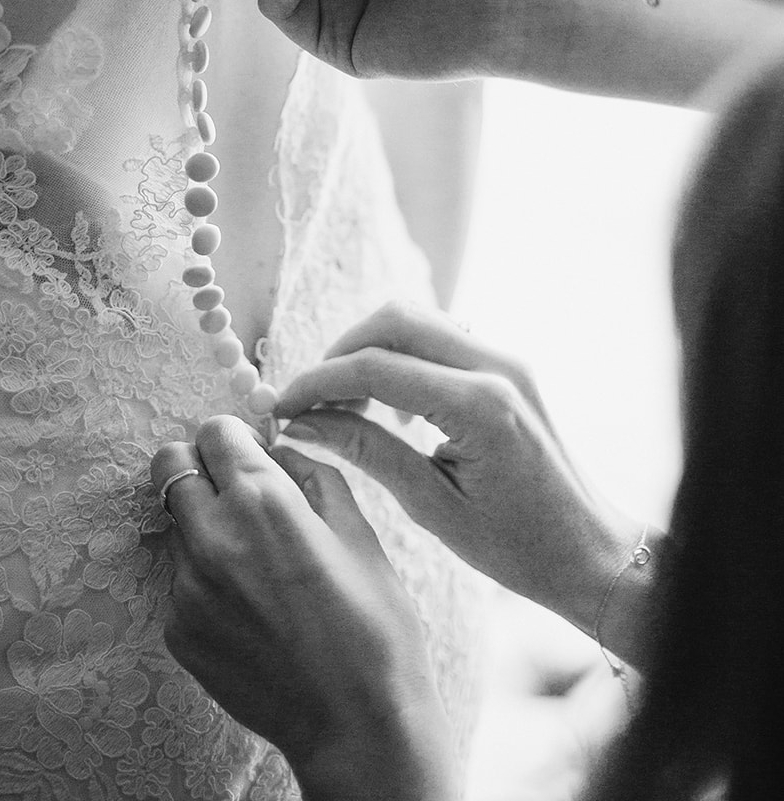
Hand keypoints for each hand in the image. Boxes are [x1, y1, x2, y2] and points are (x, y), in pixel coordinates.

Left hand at [151, 417, 459, 800]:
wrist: (357, 726)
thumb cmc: (373, 628)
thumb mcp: (359, 533)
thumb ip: (311, 474)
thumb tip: (277, 449)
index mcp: (262, 502)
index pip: (214, 431)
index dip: (233, 437)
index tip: (247, 452)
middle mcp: (213, 537)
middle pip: (169, 464)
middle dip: (199, 466)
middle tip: (233, 490)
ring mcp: (188, 588)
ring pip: (175, 524)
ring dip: (202, 525)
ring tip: (254, 564)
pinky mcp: (178, 631)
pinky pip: (179, 581)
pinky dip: (205, 580)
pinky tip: (250, 608)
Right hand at [276, 303, 645, 648]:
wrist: (590, 551)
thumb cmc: (518, 546)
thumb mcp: (433, 508)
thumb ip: (368, 453)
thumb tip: (303, 425)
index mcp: (479, 405)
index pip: (376, 368)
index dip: (318, 383)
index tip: (281, 407)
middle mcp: (496, 366)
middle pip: (394, 319)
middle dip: (341, 353)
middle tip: (309, 400)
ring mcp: (507, 359)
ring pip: (417, 319)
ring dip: (371, 350)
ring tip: (346, 406)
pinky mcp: (508, 365)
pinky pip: (441, 337)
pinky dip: (403, 356)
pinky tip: (393, 408)